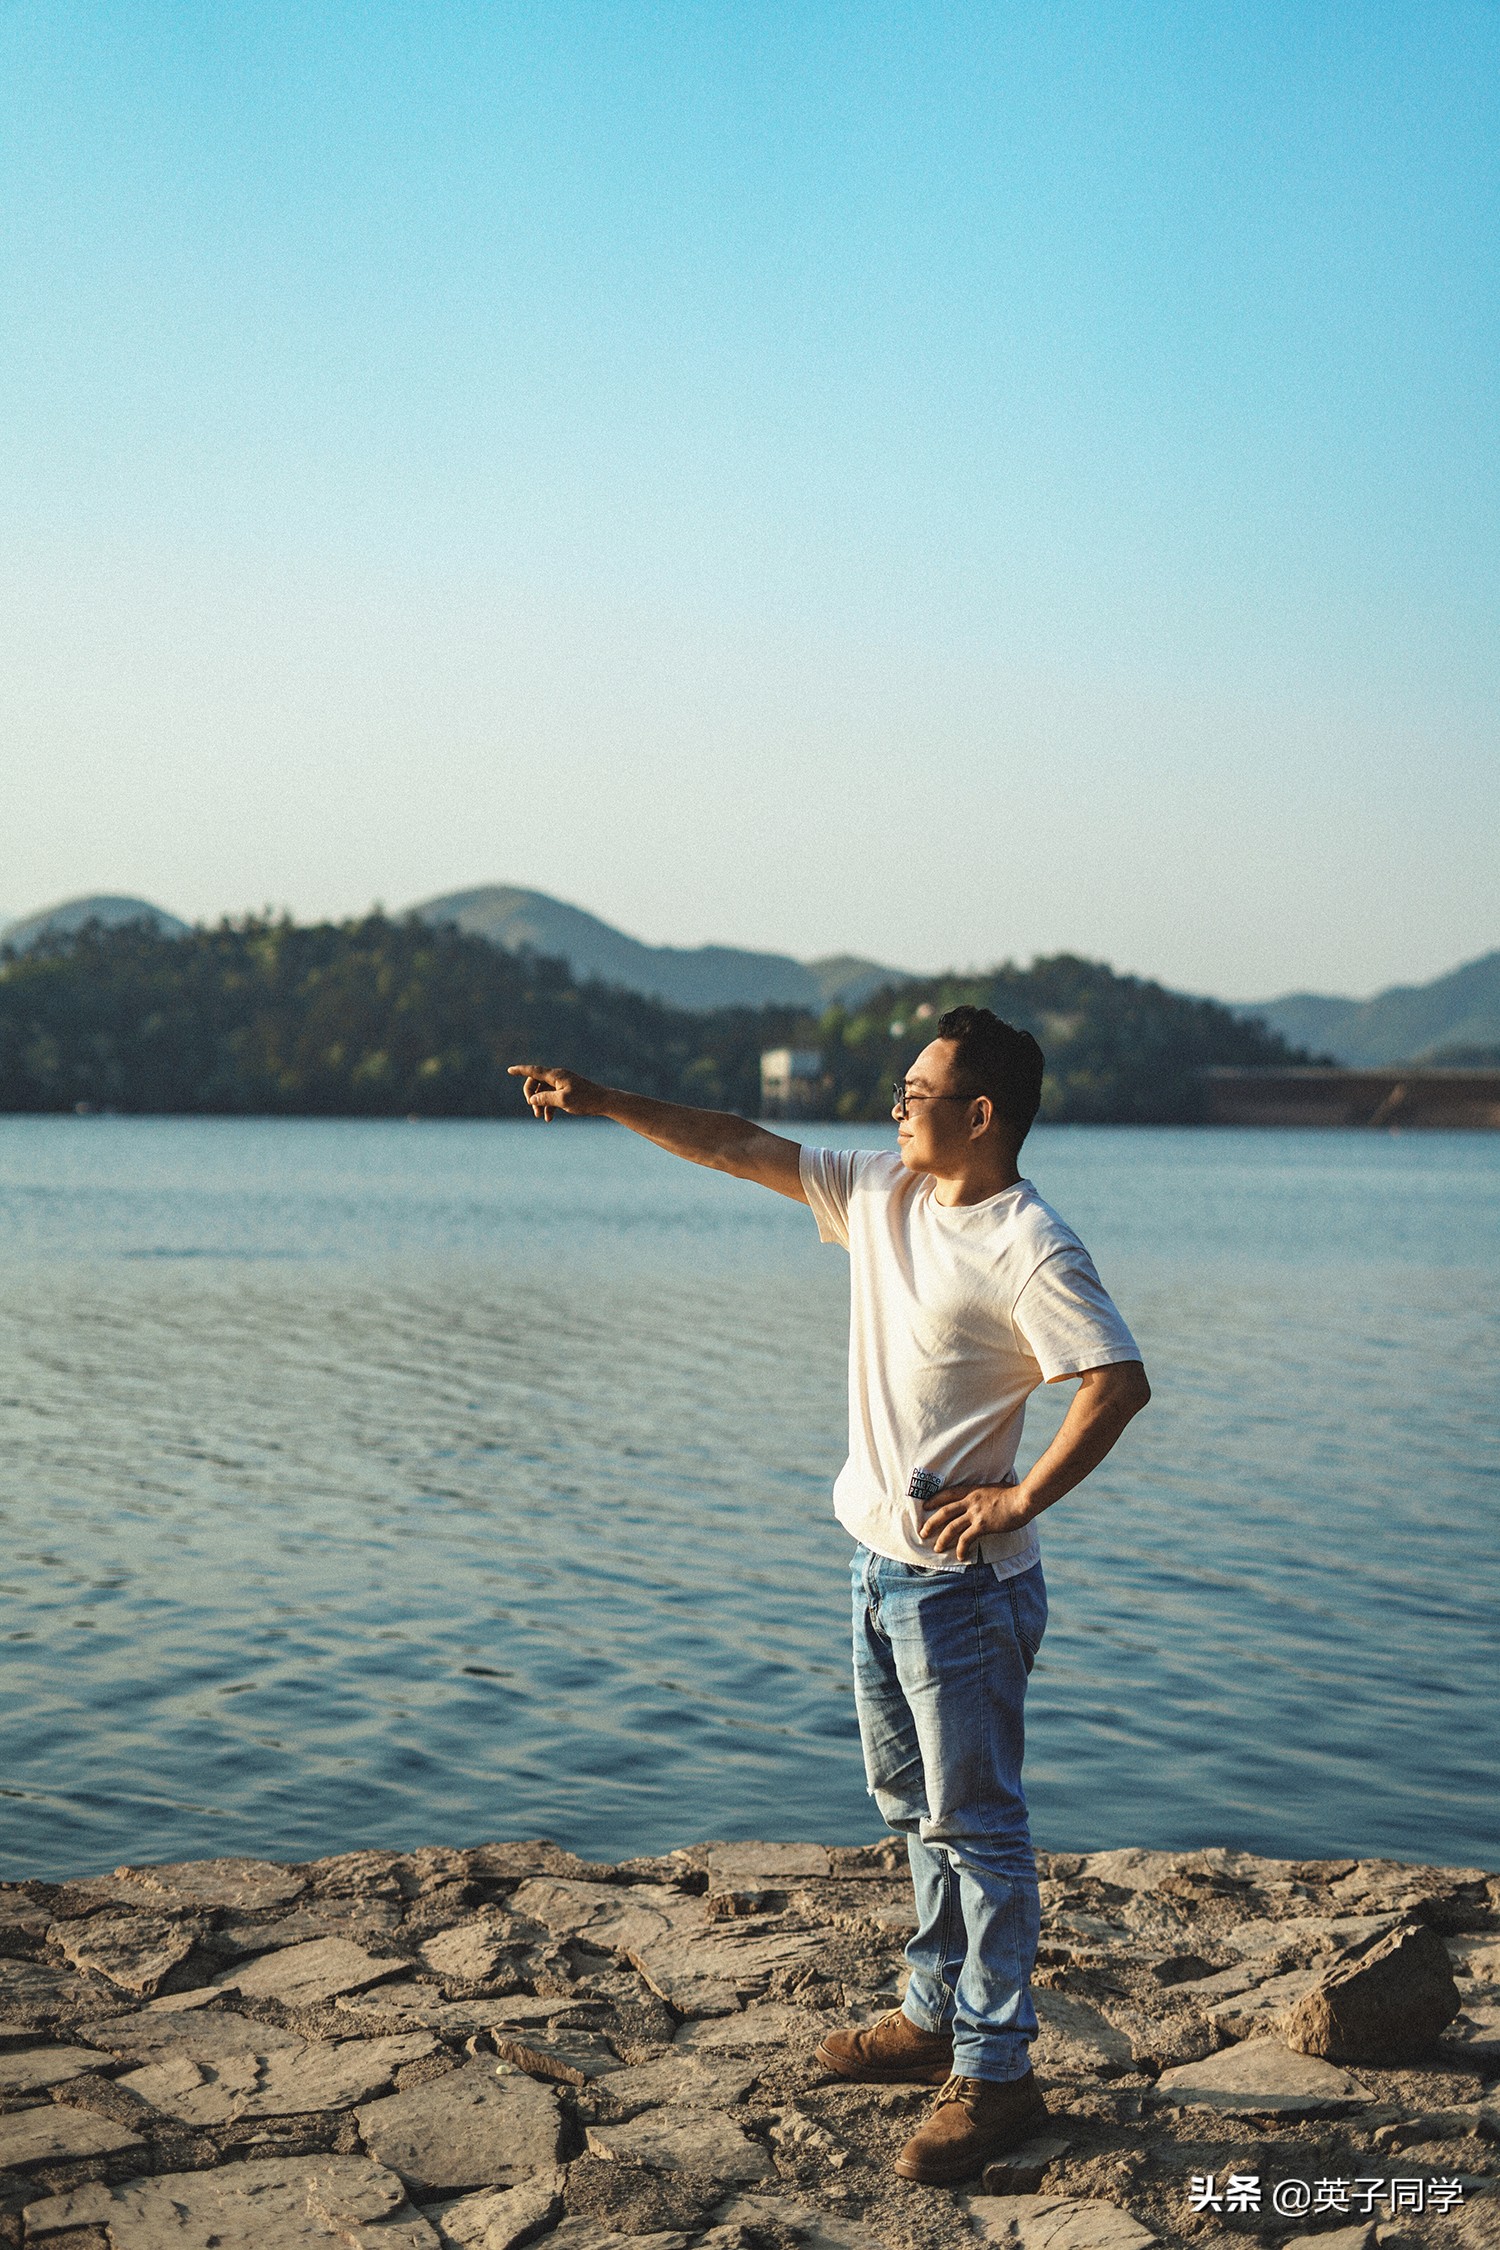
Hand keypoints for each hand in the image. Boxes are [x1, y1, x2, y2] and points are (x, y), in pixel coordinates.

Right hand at [506, 1063, 605, 1120]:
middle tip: (533, 1108)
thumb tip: (532, 1099)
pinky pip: (552, 1097)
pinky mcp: (567, 1091)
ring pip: (543, 1091)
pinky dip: (548, 1106)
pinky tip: (549, 1118)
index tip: (509, 1070)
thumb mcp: (563, 1100)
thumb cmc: (585, 1100)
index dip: (521, 1071)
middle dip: (531, 1094)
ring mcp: (562, 1083)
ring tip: (540, 1116)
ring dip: (539, 1103)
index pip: (534, 1071)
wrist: (603, 1102)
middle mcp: (558, 1077)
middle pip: (536, 1082)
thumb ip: (545, 1099)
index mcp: (556, 1075)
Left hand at [919, 1482, 1034, 1561]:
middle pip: (944, 1512)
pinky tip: (960, 1556)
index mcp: (972, 1491)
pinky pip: (966, 1539)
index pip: (947, 1494)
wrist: (1023, 1499)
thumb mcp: (993, 1487)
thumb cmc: (1013, 1493)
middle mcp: (970, 1501)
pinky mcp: (983, 1525)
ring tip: (937, 1548)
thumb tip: (983, 1496)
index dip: (934, 1500)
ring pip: (951, 1527)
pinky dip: (961, 1548)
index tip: (925, 1506)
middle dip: (931, 1523)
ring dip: (942, 1539)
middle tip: (922, 1532)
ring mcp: (975, 1514)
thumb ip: (983, 1493)